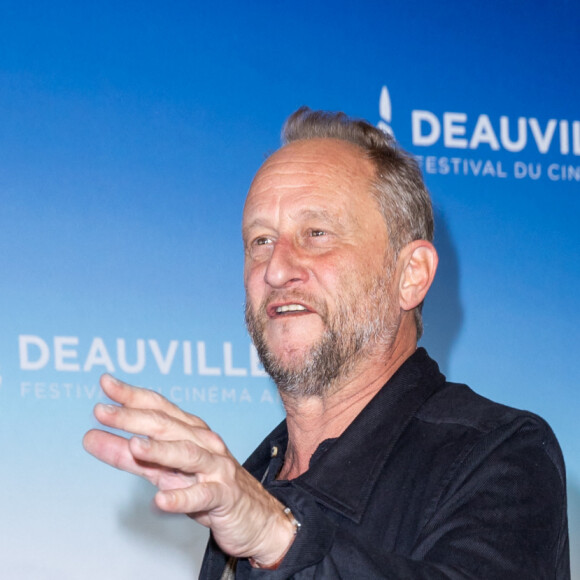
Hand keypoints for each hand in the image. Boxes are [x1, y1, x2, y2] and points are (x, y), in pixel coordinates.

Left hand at [83, 374, 294, 563]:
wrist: (253, 516)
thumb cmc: (206, 486)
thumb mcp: (164, 470)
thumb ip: (129, 455)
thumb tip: (91, 437)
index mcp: (190, 431)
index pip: (159, 407)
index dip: (132, 395)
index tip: (105, 383)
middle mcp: (204, 442)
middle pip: (168, 426)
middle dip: (134, 418)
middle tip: (102, 411)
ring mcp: (216, 468)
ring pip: (187, 454)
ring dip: (160, 450)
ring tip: (135, 446)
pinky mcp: (224, 495)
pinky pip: (202, 496)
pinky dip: (181, 497)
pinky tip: (160, 500)